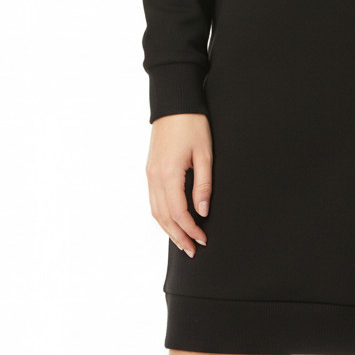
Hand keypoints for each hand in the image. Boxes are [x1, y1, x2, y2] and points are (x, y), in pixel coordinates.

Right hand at [146, 113, 212, 257]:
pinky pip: (153, 199)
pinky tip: (172, 221)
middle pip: (163, 217)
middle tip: (193, 251)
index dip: (190, 230)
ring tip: (183, 242)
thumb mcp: (205, 154)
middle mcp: (154, 177)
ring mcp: (149, 173)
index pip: (178, 213)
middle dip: (178, 236)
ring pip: (155, 210)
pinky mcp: (150, 169)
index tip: (204, 240)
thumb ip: (203, 184)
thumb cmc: (193, 124)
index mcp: (168, 174)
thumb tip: (201, 211)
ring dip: (168, 229)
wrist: (174, 103)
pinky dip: (162, 215)